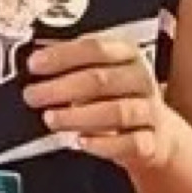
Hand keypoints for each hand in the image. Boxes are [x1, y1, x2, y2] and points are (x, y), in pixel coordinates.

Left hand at [25, 32, 181, 169]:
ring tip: (51, 119)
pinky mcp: (153, 141)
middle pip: (102, 80)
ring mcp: (149, 111)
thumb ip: (72, 67)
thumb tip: (35, 64)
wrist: (157, 133)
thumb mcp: (100, 72)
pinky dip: (104, 144)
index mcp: (127, 54)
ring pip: (117, 112)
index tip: (34, 65)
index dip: (61, 56)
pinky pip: (131, 143)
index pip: (94, 48)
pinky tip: (82, 142)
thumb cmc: (118, 97)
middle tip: (33, 96)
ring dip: (78, 116)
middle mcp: (141, 79)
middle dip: (61, 88)